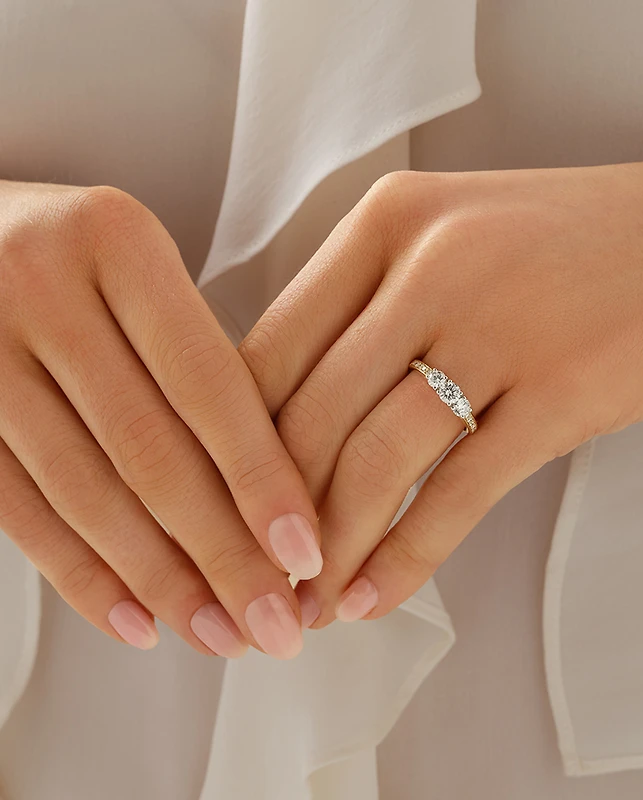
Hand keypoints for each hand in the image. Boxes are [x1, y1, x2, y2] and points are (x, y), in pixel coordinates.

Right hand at [0, 181, 321, 657]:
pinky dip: (82, 574)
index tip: (304, 553)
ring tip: (216, 633)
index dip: (261, 479)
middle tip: (271, 622)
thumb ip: (198, 356)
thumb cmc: (74, 256)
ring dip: (159, 580)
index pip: (209, 385)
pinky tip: (134, 617)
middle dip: (220, 554)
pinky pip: (20, 509)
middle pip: (151, 451)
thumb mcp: (142, 269)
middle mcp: (43, 289)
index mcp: (119, 243)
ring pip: (86, 492)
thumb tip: (274, 489)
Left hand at [240, 152, 642, 626]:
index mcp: (389, 218)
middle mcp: (434, 261)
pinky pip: (458, 493)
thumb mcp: (456, 241)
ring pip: (374, 459)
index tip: (219, 509)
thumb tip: (286, 422)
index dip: (232, 445)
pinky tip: (376, 596)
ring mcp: (502, 322)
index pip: (270, 347)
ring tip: (306, 606)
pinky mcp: (566, 389)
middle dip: (268, 516)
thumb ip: (371, 311)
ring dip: (329, 550)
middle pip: (310, 413)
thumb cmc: (577, 248)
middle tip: (252, 579)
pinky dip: (406, 557)